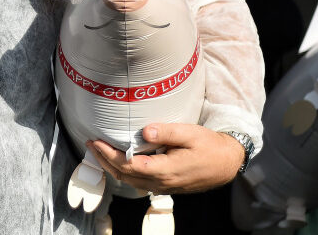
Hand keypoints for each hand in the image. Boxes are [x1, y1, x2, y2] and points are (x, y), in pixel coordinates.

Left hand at [86, 123, 244, 193]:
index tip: (95, 141)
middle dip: (103, 160)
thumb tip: (144, 131)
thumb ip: (166, 132)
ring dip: (111, 167)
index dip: (108, 154)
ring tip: (98, 152)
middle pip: (123, 175)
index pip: (127, 165)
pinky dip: (123, 172)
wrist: (227, 163)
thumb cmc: (210, 146)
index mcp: (164, 170)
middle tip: (90, 144)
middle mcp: (160, 182)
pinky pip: (137, 182)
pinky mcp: (165, 186)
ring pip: (129, 181)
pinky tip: (117, 162)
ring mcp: (162, 187)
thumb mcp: (190, 134)